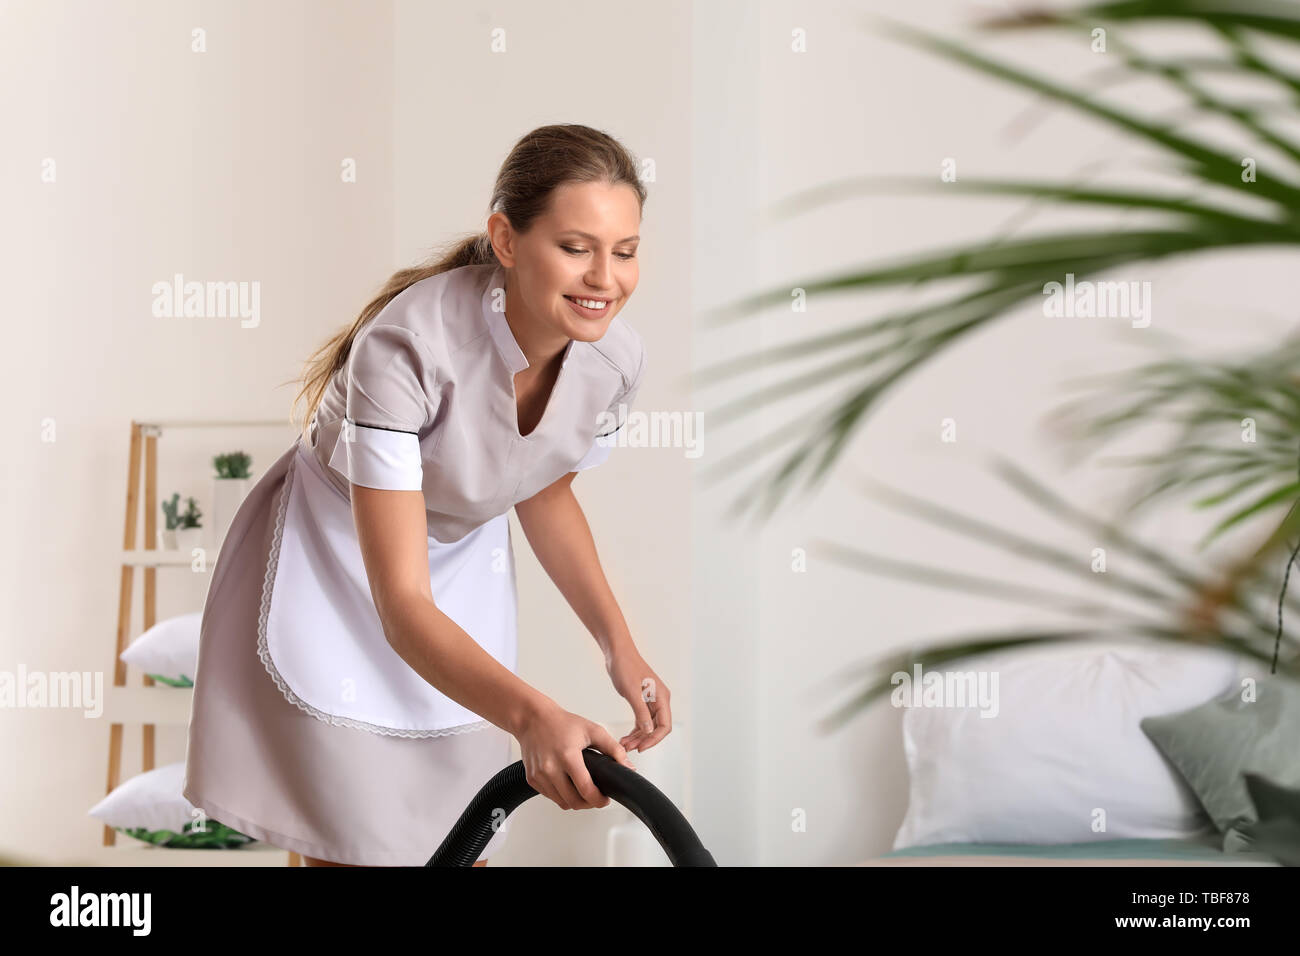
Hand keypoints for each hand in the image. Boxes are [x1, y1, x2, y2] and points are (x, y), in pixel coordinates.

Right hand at [515, 699, 636, 810]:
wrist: (533, 719)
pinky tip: (568, 785)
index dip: (599, 800)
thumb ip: (613, 749)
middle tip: (597, 797)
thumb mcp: (592, 730)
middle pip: (574, 802)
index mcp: (567, 756)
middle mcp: (550, 768)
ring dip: (575, 801)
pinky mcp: (532, 779)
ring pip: (562, 803)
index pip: (586, 790)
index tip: (605, 799)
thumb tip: (627, 766)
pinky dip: (561, 795)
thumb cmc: (561, 723)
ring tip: (583, 790)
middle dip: (589, 804)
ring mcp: (539, 775)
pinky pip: (551, 797)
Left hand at [606, 648, 671, 752]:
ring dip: (638, 737)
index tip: (640, 748)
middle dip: (644, 740)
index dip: (654, 739)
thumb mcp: (631, 691)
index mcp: (661, 697)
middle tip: (628, 748)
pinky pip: (642, 720)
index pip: (664, 725)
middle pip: (657, 728)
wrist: (617, 652)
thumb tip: (649, 731)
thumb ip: (641, 712)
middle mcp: (660, 700)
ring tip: (624, 745)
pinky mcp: (642, 700)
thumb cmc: (625, 667)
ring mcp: (651, 701)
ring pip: (649, 726)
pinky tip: (626, 737)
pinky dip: (635, 730)